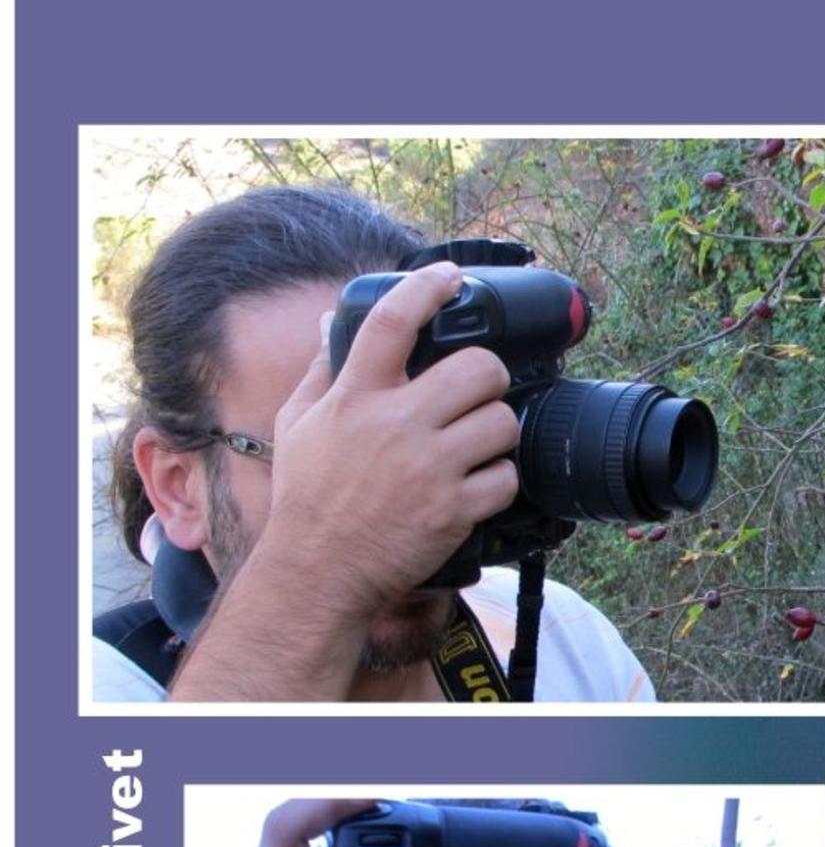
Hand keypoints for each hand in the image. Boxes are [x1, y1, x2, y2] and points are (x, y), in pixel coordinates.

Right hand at [256, 262, 520, 613]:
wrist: (319, 570)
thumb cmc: (308, 496)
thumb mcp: (297, 424)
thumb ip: (323, 369)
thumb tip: (336, 317)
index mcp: (355, 397)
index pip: (393, 322)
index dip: (428, 288)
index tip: (448, 276)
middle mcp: (395, 425)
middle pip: (479, 369)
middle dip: (490, 376)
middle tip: (480, 391)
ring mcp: (429, 468)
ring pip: (502, 422)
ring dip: (498, 430)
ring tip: (479, 442)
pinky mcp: (454, 509)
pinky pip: (506, 477)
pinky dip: (499, 481)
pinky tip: (478, 485)